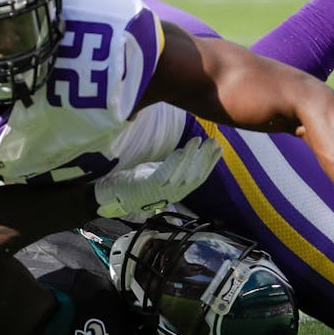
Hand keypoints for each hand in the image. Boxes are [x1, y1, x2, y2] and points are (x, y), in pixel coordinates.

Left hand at [93, 137, 221, 217]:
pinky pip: (165, 173)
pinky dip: (175, 162)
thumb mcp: (160, 175)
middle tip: (214, 141)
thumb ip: (174, 168)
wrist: (114, 195)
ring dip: (193, 156)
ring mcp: (161, 192)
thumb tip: (188, 153)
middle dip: (206, 157)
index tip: (219, 148)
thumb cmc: (137, 183)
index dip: (211, 163)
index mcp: (178, 192)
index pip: (200, 178)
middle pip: (195, 175)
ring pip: (183, 173)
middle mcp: (173, 195)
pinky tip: (182, 150)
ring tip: (199, 140)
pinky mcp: (149, 187)